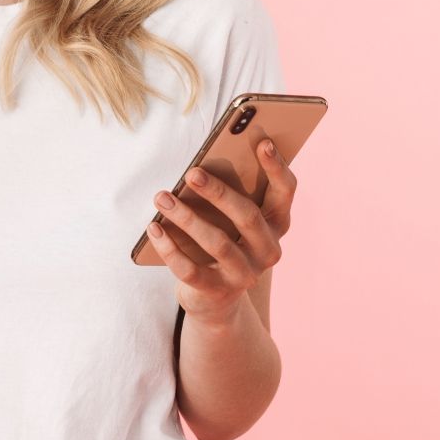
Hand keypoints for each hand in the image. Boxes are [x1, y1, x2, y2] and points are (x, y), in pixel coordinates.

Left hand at [146, 137, 297, 325]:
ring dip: (187, 217)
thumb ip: (230, 193)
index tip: (263, 142)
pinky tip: (154, 228)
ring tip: (162, 197)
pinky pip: (190, 270)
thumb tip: (205, 163)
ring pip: (218, 243)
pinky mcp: (217, 291)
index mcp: (276, 224)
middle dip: (218, 192)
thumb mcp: (231, 218)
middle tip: (191, 173)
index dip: (277, 168)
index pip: (285, 193)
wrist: (215, 297)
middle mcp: (267, 250)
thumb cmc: (222, 239)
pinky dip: (169, 247)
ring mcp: (244, 274)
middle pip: (248, 217)